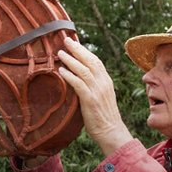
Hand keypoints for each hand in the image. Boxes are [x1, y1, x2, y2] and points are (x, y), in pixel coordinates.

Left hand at [58, 38, 133, 156]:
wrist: (111, 131)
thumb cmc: (103, 117)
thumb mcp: (99, 97)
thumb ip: (91, 87)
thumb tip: (78, 80)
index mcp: (106, 81)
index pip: (95, 61)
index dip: (84, 51)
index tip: (74, 43)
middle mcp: (103, 82)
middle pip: (89, 60)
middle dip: (77, 49)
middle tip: (66, 40)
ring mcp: (97, 90)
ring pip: (83, 70)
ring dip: (71, 60)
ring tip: (60, 53)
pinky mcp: (90, 99)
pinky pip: (79, 84)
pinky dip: (70, 76)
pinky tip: (61, 70)